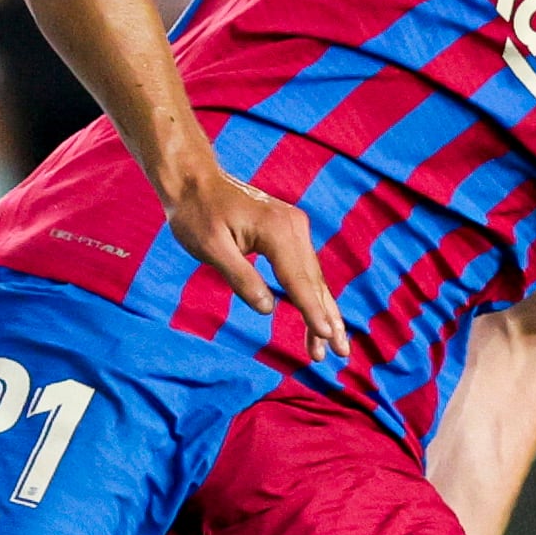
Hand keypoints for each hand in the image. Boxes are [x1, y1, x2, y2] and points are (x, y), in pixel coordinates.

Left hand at [164, 162, 345, 361]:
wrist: (194, 181)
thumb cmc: (196, 214)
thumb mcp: (211, 248)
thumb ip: (241, 278)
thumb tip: (268, 310)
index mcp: (276, 230)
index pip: (299, 280)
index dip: (313, 312)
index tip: (328, 338)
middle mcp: (294, 226)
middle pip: (314, 282)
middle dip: (327, 319)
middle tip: (341, 353)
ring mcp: (294, 227)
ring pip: (313, 277)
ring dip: (323, 311)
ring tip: (333, 347)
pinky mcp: (289, 231)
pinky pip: (304, 267)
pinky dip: (311, 294)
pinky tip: (318, 317)